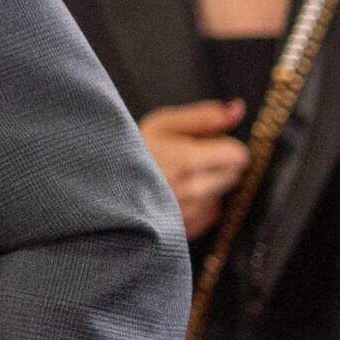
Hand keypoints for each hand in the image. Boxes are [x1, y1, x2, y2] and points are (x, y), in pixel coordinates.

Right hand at [137, 101, 251, 240]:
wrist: (101, 186)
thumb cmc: (132, 150)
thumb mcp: (164, 123)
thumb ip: (205, 116)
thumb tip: (238, 108)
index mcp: (189, 161)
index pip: (238, 155)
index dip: (225, 145)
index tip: (205, 143)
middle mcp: (193, 192)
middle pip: (233, 175)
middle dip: (218, 164)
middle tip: (187, 159)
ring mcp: (189, 215)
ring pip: (220, 194)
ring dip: (207, 185)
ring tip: (176, 177)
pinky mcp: (184, 231)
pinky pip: (209, 215)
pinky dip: (199, 205)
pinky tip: (175, 196)